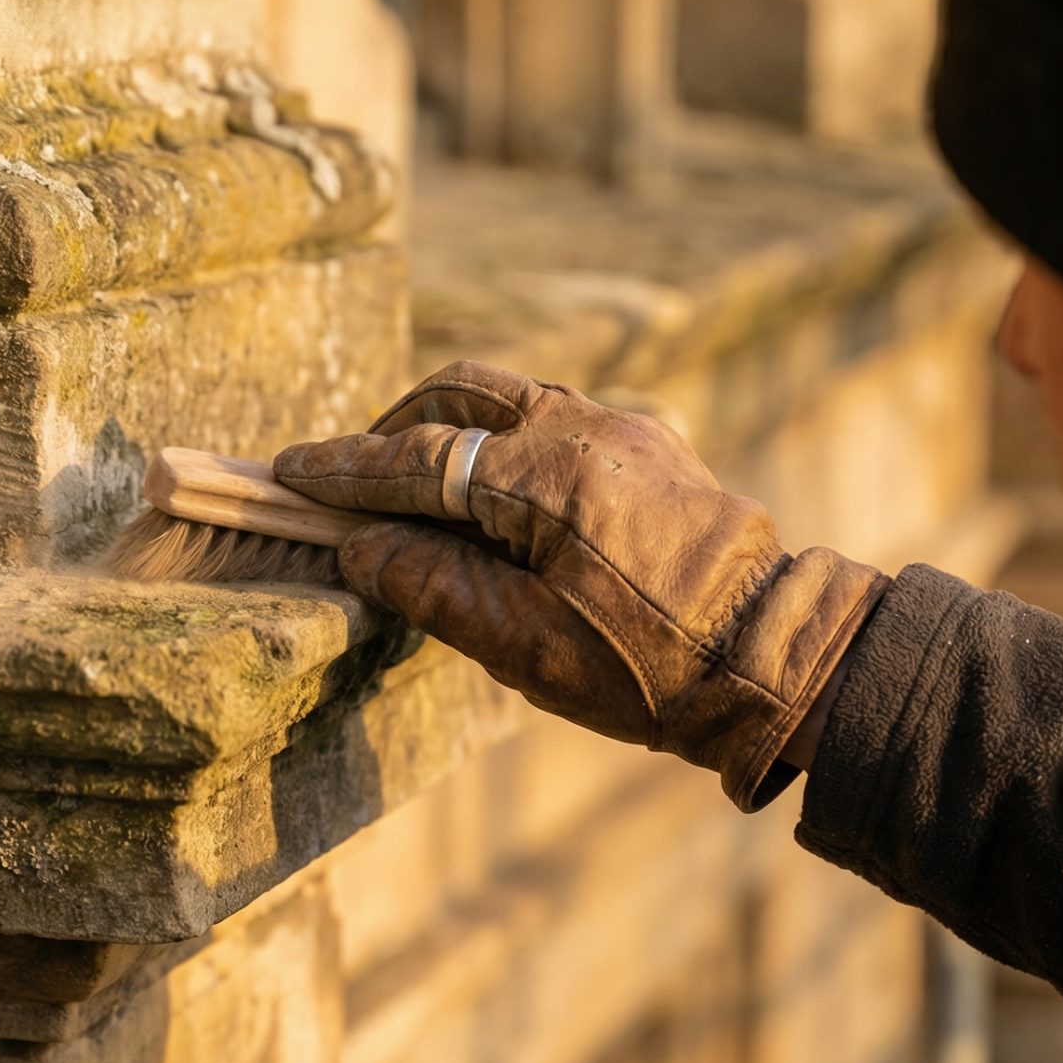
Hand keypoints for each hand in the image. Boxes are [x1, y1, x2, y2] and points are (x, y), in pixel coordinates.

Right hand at [274, 360, 885, 809]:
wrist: (773, 661)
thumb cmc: (644, 667)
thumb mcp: (518, 642)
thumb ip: (429, 584)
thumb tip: (360, 546)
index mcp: (540, 475)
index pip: (414, 460)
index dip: (343, 470)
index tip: (289, 472)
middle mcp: (581, 429)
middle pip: (458, 394)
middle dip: (394, 427)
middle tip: (352, 475)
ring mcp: (624, 430)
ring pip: (511, 397)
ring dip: (451, 428)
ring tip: (417, 483)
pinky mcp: (654, 448)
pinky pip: (557, 419)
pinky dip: (504, 440)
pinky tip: (496, 494)